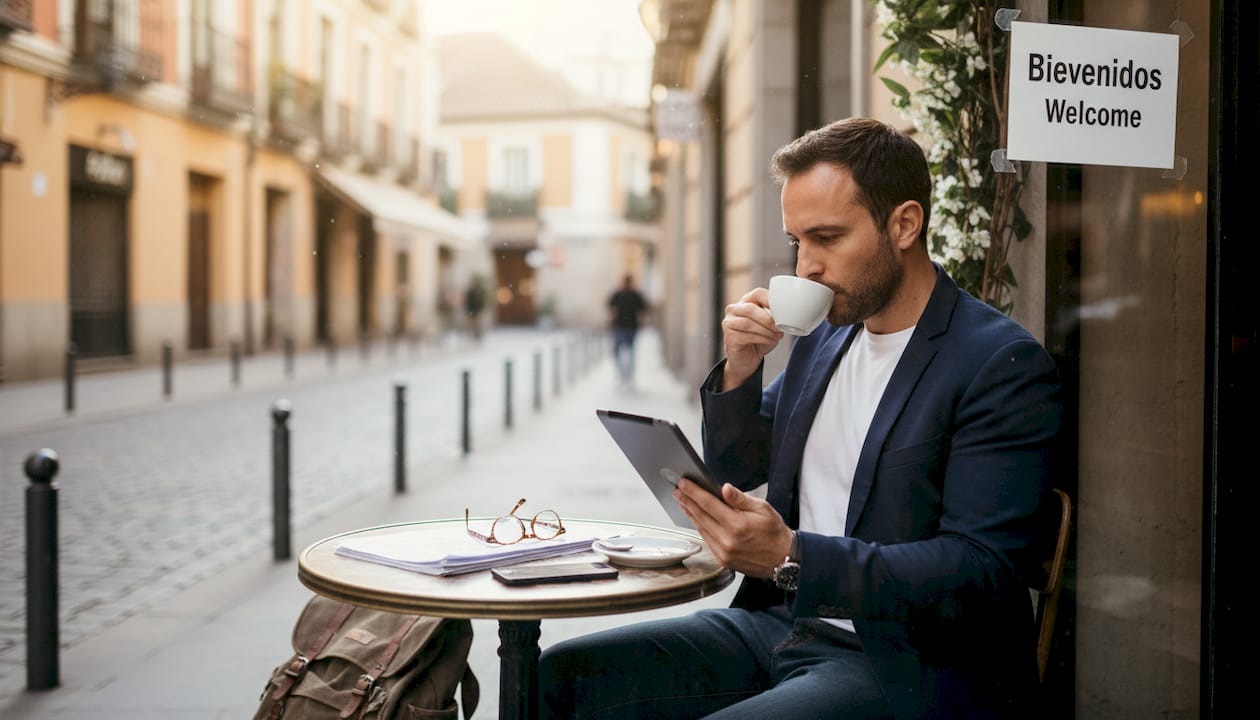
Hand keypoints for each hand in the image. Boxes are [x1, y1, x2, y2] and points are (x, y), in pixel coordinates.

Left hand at [673, 479, 793, 578]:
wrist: (783, 558)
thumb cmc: (775, 532)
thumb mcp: (762, 509)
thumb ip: (740, 499)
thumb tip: (724, 488)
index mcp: (737, 525)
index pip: (708, 504)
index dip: (694, 492)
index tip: (683, 484)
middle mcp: (727, 540)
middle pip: (700, 516)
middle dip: (687, 501)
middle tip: (678, 490)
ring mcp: (724, 552)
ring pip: (701, 529)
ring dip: (690, 514)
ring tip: (683, 502)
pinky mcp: (723, 560)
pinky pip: (707, 540)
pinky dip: (699, 527)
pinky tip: (696, 518)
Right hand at [720, 288, 782, 389]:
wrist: (748, 359)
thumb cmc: (760, 339)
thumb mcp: (770, 325)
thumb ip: (775, 317)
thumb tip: (786, 314)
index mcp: (747, 301)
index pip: (758, 293)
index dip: (771, 300)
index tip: (782, 311)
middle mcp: (734, 309)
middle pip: (751, 308)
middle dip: (768, 319)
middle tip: (780, 328)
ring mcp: (729, 322)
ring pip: (748, 323)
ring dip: (766, 330)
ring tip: (776, 336)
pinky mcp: (728, 336)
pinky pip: (746, 335)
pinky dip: (761, 338)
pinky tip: (769, 341)